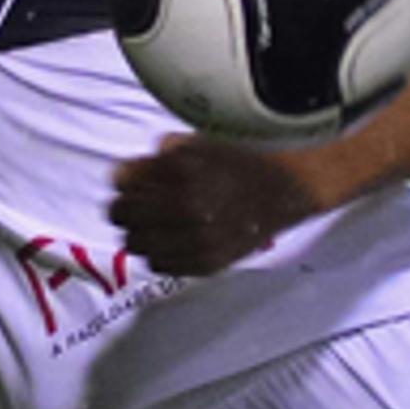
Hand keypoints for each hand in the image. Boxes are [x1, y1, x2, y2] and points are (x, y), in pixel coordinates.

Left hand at [109, 135, 322, 278]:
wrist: (289, 186)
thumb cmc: (241, 159)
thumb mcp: (197, 143)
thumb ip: (155, 158)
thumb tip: (120, 175)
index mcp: (182, 171)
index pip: (121, 186)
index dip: (123, 185)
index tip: (131, 185)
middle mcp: (188, 206)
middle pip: (123, 218)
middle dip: (127, 209)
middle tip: (139, 206)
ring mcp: (198, 238)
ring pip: (137, 245)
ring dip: (141, 233)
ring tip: (156, 225)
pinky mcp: (208, 262)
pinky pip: (160, 265)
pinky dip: (160, 254)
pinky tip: (173, 241)